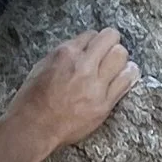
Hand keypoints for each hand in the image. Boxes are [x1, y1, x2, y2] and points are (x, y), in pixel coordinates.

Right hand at [15, 30, 139, 159]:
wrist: (35, 127)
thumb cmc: (32, 100)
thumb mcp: (42, 66)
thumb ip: (64, 55)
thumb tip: (81, 49)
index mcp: (65, 54)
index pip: (91, 34)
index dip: (94, 41)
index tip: (94, 49)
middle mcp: (82, 65)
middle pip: (110, 38)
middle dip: (111, 42)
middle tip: (109, 51)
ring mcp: (95, 85)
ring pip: (121, 56)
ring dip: (120, 58)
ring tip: (118, 64)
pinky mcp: (104, 103)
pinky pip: (126, 81)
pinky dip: (129, 75)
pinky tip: (126, 75)